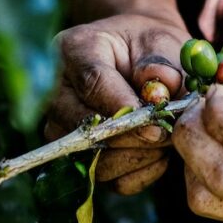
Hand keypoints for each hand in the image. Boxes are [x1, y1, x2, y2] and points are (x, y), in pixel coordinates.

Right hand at [46, 13, 189, 193]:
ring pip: (96, 160)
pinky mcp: (78, 158)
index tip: (153, 124)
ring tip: (164, 139)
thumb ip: (162, 65)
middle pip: (85, 127)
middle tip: (166, 133)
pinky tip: (157, 153)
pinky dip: (139, 172)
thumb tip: (158, 92)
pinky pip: (109, 180)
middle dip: (132, 137)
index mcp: (74, 50)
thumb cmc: (150, 49)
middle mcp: (57, 92)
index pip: (91, 83)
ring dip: (139, 156)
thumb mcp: (161, 43)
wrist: (141, 61)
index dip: (123, 107)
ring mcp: (62, 128)